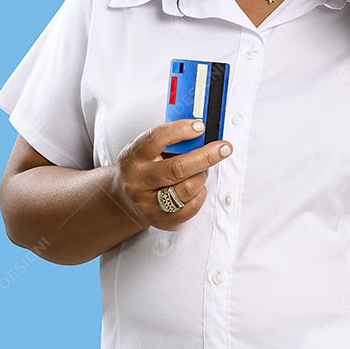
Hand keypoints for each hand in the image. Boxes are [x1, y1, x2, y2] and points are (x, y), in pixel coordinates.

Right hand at [114, 119, 232, 230]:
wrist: (126, 199)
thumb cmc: (144, 167)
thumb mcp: (148, 149)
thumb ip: (171, 140)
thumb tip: (202, 131)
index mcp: (133, 157)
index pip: (156, 139)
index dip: (180, 130)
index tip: (200, 127)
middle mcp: (137, 181)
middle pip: (177, 168)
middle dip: (206, 156)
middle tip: (224, 148)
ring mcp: (147, 204)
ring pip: (188, 188)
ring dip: (202, 176)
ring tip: (201, 170)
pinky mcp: (160, 221)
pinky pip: (192, 207)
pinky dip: (200, 194)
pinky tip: (196, 187)